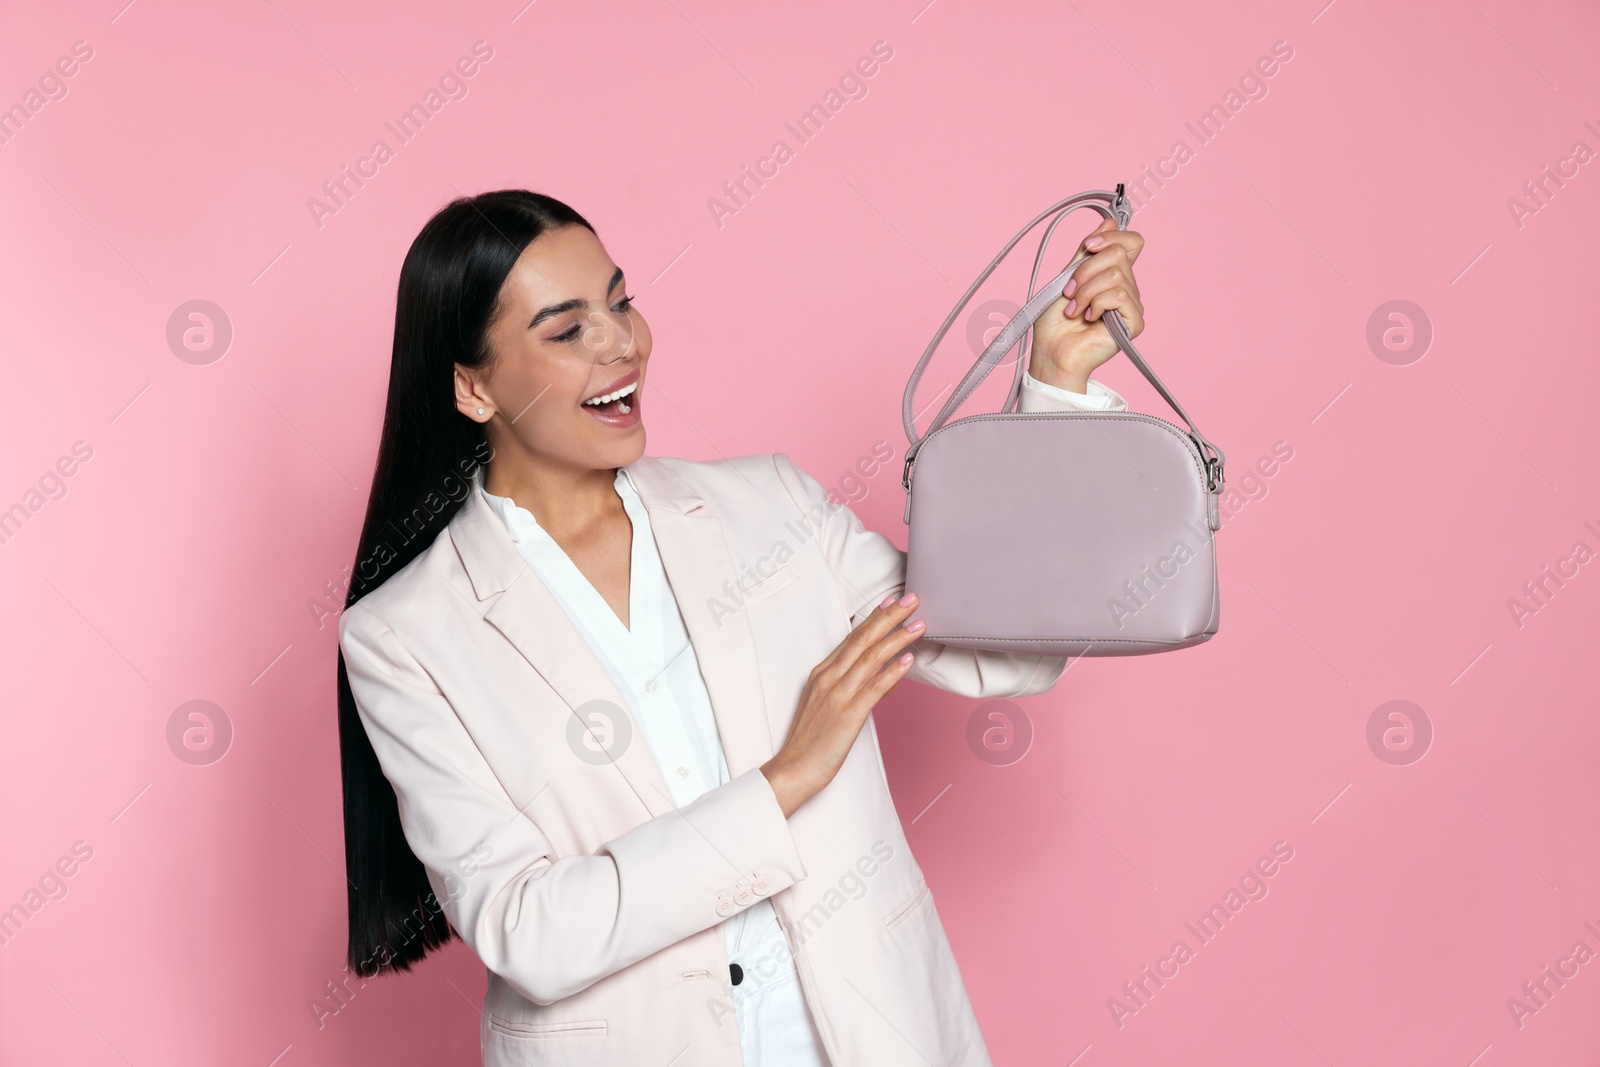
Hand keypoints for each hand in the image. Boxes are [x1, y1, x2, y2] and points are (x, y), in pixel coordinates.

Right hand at [760, 593, 923, 816]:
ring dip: (897, 638)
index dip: (873, 618)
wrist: (793, 770)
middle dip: (889, 618)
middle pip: (862, 640)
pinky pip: (874, 687)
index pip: (851, 639)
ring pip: (871, 658)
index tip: (891, 602)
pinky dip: (892, 671)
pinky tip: (908, 660)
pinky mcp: (848, 714)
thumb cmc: (811, 742)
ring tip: (918, 625)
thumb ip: (859, 687)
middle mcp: (829, 678)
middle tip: (911, 600)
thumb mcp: (831, 707)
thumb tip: (890, 675)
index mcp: (822, 673)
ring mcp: (838, 694)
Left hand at [1027, 217, 1145, 393]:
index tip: (1087, 247)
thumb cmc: (1055, 323)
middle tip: (1069, 292)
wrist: (1051, 352)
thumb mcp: (1066, 277)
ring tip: (1074, 309)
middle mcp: (1126, 287)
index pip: (1131, 241)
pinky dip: (1097, 303)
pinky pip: (1121, 296)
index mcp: (1113, 275)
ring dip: (1086, 291)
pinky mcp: (1133, 323)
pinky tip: (1088, 318)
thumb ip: (1086, 253)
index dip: (1111, 237)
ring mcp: (1131, 305)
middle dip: (1086, 270)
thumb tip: (1109, 222)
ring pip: (1116, 275)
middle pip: (1119, 254)